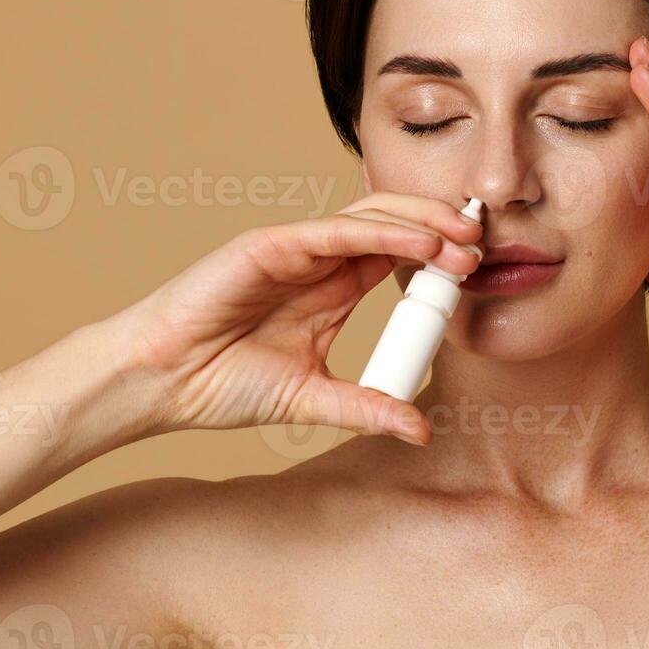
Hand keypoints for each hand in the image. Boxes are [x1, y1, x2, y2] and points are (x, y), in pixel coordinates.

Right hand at [119, 193, 482, 442]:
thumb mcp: (312, 399)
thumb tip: (420, 429)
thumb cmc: (221, 385)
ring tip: (466, 238)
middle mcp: (319, 262)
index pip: (399, 259)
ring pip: (371, 218)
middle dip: (443, 232)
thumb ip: (367, 407)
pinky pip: (332, 231)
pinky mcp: (268, 245)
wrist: (162, 385)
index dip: (441, 260)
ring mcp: (295, 249)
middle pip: (394, 227)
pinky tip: (421, 242)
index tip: (482, 274)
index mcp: (332, 289)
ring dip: (423, 224)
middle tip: (486, 246)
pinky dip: (380, 233)